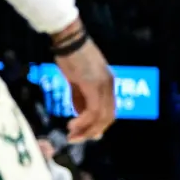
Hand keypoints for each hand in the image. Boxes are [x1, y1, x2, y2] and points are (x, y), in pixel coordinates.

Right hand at [52, 20, 114, 143]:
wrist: (69, 39)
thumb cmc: (71, 57)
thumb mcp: (76, 81)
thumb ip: (80, 98)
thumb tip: (80, 116)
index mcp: (108, 84)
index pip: (109, 111)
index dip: (99, 126)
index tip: (85, 135)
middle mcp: (110, 86)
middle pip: (108, 117)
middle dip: (92, 132)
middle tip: (76, 139)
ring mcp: (103, 86)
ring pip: (101, 116)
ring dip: (86, 130)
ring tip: (72, 135)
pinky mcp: (93, 85)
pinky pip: (93, 110)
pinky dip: (83, 121)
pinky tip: (72, 125)